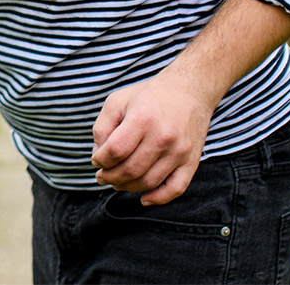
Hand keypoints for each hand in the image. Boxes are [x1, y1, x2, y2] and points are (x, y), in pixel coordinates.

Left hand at [89, 75, 216, 205]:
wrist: (190, 90)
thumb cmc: (149, 96)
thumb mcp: (118, 101)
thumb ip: (102, 127)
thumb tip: (99, 156)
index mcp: (143, 119)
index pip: (115, 151)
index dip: (100, 160)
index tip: (97, 160)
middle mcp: (163, 137)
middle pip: (130, 170)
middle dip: (110, 177)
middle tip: (102, 176)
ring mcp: (180, 151)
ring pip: (148, 182)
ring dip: (127, 187)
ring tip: (117, 182)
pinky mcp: (192, 161)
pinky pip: (176, 188)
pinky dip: (159, 198)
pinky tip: (144, 198)